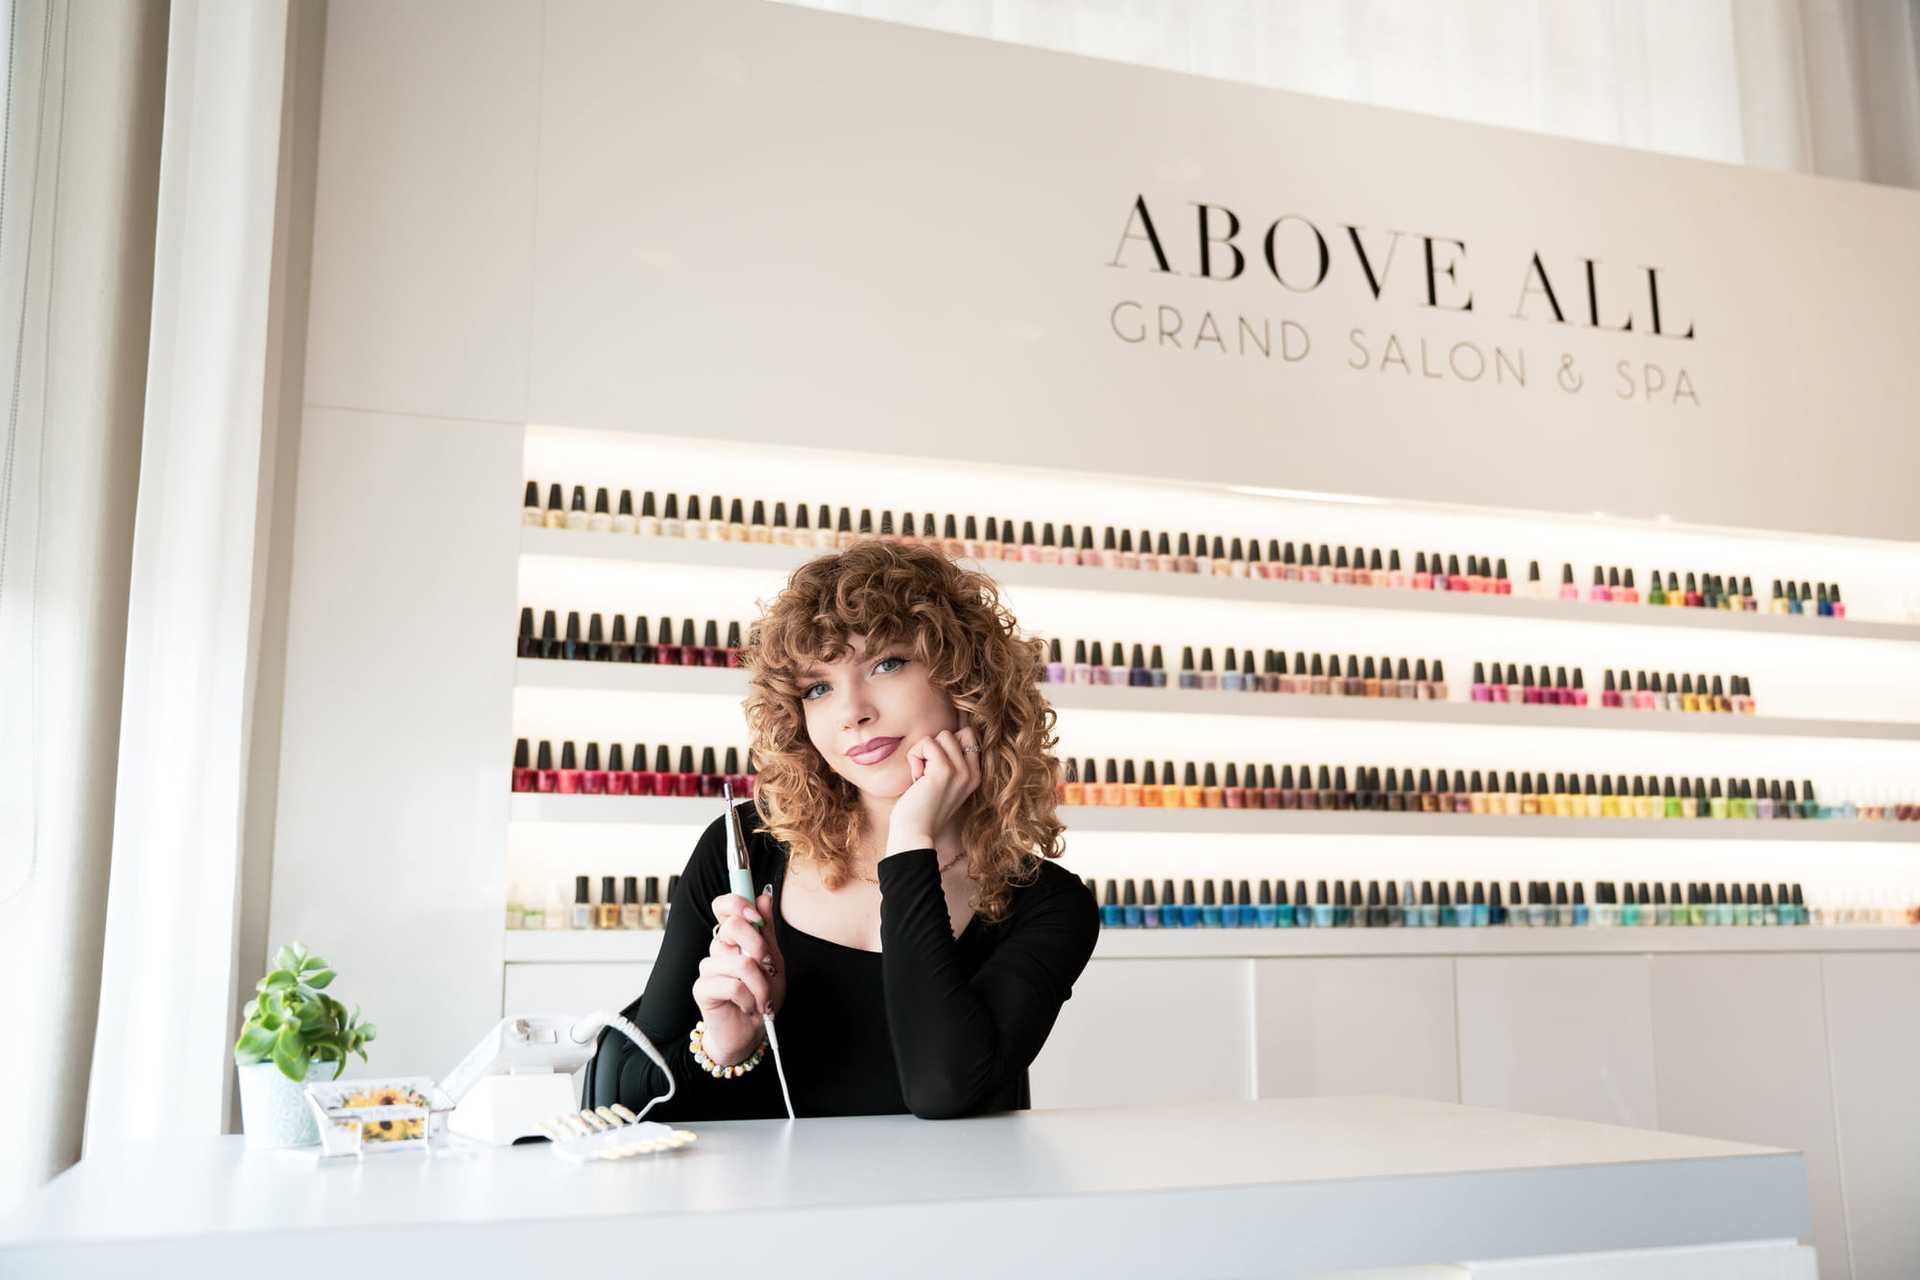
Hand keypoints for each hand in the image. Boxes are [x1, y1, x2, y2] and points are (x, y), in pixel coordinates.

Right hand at [690, 889, 787, 1066]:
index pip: (724, 905)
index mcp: (734, 937)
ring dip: (761, 985)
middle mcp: (718, 948)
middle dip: (760, 947)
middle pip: (733, 926)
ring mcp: (708, 967)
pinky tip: (749, 1007)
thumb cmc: (762, 996)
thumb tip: (764, 896)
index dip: (739, 903)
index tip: (756, 917)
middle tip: (768, 967)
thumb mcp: (773, 961)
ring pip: (741, 963)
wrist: (752, 1032)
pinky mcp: (702, 988)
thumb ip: (767, 931)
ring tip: (763, 999)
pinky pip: (733, 986)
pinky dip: (750, 999)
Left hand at [886, 725, 982, 853]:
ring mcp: (960, 771)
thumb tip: (942, 734)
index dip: (945, 744)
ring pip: (941, 735)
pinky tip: (915, 778)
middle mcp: (972, 773)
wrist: (914, 835)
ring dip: (922, 752)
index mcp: (974, 776)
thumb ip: (948, 762)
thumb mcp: (941, 784)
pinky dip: (914, 756)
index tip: (932, 768)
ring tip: (920, 777)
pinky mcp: (944, 770)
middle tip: (926, 772)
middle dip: (934, 746)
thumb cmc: (920, 810)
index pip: (968, 735)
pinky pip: (926, 742)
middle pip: (955, 733)